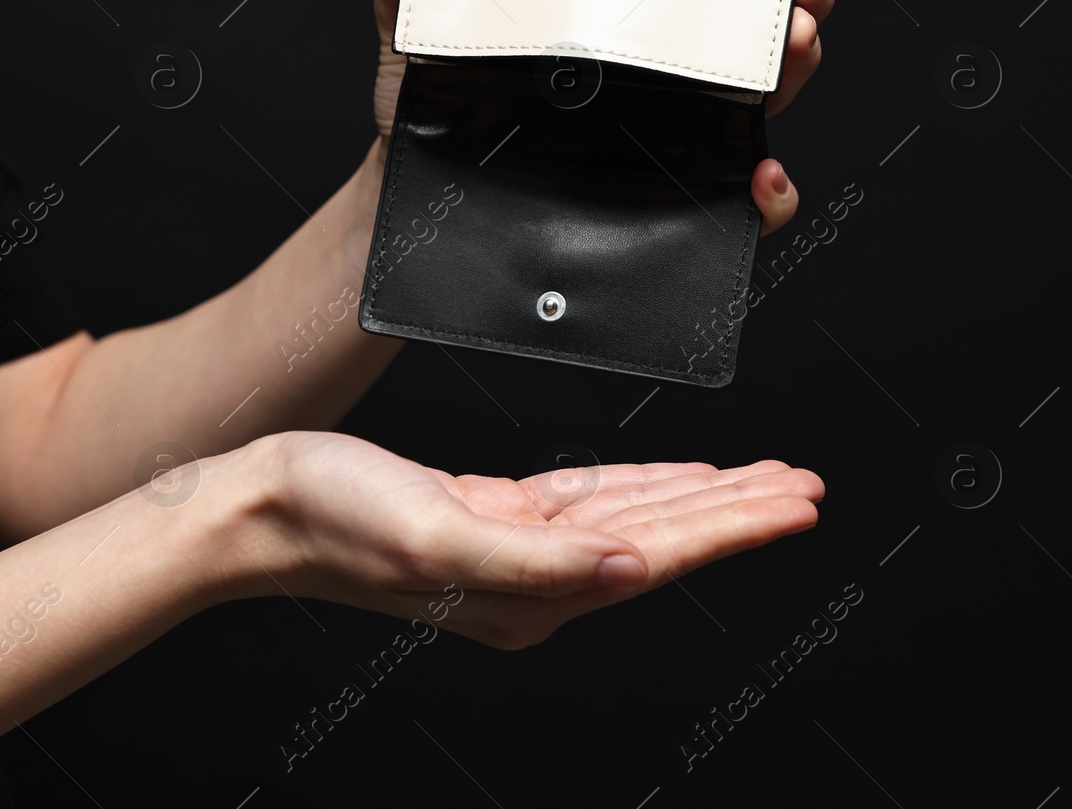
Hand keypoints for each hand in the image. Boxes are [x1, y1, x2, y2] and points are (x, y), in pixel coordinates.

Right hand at [240, 431, 821, 648]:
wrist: (267, 502)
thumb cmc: (337, 520)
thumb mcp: (441, 539)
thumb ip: (541, 559)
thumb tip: (634, 569)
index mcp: (531, 595)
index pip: (659, 557)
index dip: (734, 528)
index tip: (797, 502)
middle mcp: (534, 581)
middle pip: (662, 539)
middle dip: (737, 512)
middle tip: (805, 484)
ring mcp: (515, 548)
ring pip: (634, 517)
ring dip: (700, 495)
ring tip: (762, 478)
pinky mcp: (492, 514)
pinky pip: (588, 498)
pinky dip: (639, 483)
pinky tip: (672, 477)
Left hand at [362, 0, 842, 237]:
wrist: (411, 206)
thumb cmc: (426, 114)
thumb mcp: (417, 34)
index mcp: (616, 25)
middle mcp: (657, 78)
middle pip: (756, 28)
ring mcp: (668, 140)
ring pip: (765, 101)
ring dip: (798, 65)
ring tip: (794, 39)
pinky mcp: (666, 206)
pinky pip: (740, 206)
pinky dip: (770, 194)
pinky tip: (760, 176)